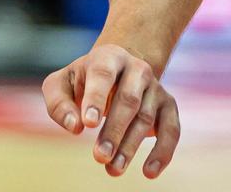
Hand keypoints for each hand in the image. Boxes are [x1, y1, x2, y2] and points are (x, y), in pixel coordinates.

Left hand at [42, 42, 179, 178]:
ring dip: (130, 146)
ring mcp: (155, 86)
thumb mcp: (62, 84)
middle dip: (114, 130)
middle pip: (128, 99)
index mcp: (108, 57)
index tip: (88, 124)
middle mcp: (136, 69)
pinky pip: (171, 129)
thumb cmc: (84, 81)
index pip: (103, 74)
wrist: (118, 70)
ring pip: (146, 117)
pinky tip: (149, 172)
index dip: (96, 98)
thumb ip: (59, 103)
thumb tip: (75, 126)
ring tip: (113, 169)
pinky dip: (163, 151)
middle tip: (99, 157)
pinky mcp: (168, 105)